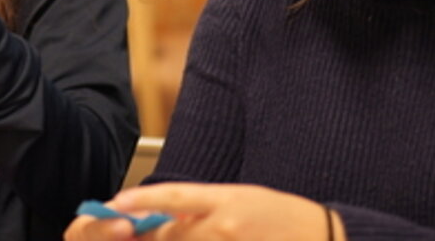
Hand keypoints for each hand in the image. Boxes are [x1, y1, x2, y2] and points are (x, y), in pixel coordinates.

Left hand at [64, 183, 340, 240]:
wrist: (320, 236)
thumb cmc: (279, 216)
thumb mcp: (240, 199)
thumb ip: (201, 208)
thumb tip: (164, 216)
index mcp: (224, 200)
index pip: (173, 197)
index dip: (141, 200)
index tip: (114, 203)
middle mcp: (222, 226)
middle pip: (170, 235)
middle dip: (149, 236)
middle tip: (126, 232)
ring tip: (171, 235)